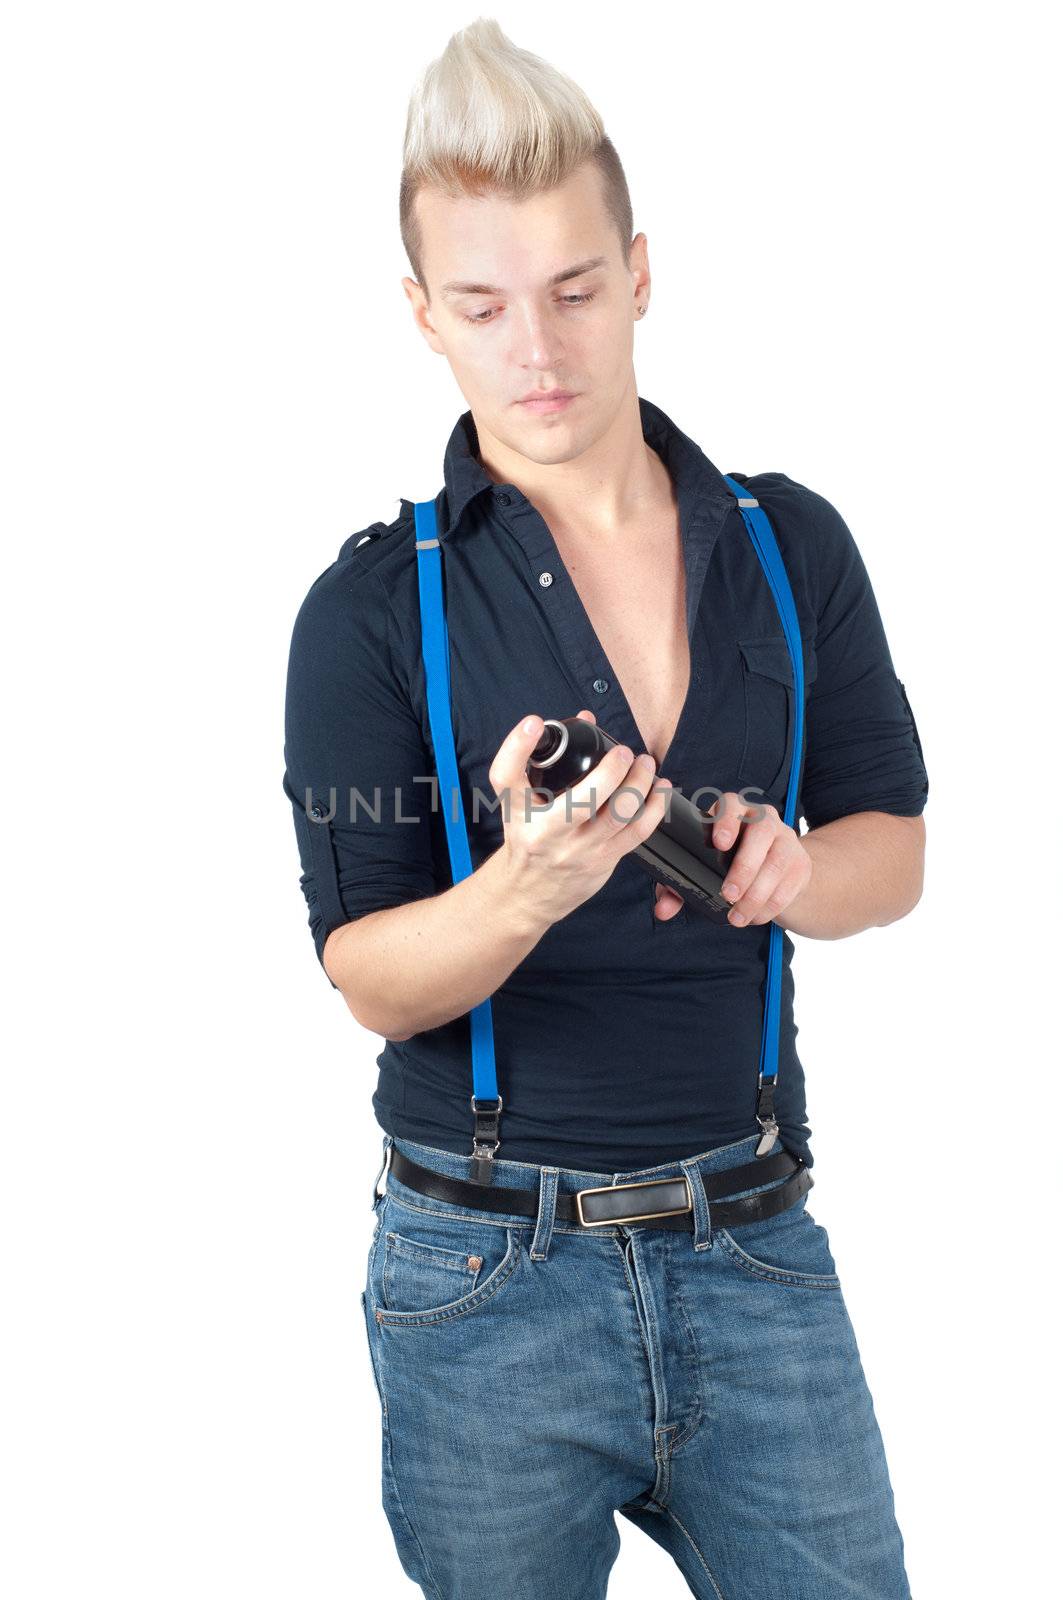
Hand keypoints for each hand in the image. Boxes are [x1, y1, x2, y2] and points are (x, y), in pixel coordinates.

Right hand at [489, 708, 672, 926]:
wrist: (528, 894)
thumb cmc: (527, 839)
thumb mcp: (520, 803)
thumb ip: (548, 761)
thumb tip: (586, 718)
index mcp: (518, 813)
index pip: (507, 776)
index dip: (517, 746)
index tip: (533, 723)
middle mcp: (545, 832)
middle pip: (581, 800)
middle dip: (611, 771)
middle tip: (623, 752)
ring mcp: (577, 850)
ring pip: (618, 815)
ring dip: (639, 784)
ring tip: (645, 764)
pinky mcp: (603, 861)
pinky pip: (637, 833)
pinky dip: (654, 807)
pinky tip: (660, 789)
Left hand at [655, 792, 811, 926]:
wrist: (776, 873)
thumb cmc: (727, 866)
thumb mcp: (701, 871)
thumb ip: (677, 888)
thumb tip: (662, 910)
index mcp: (733, 811)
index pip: (731, 804)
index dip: (725, 820)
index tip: (719, 843)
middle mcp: (763, 819)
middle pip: (760, 833)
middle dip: (743, 866)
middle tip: (728, 894)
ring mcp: (786, 840)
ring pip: (775, 862)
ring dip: (756, 894)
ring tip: (737, 916)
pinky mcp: (801, 864)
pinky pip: (788, 885)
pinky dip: (769, 906)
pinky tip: (754, 917)